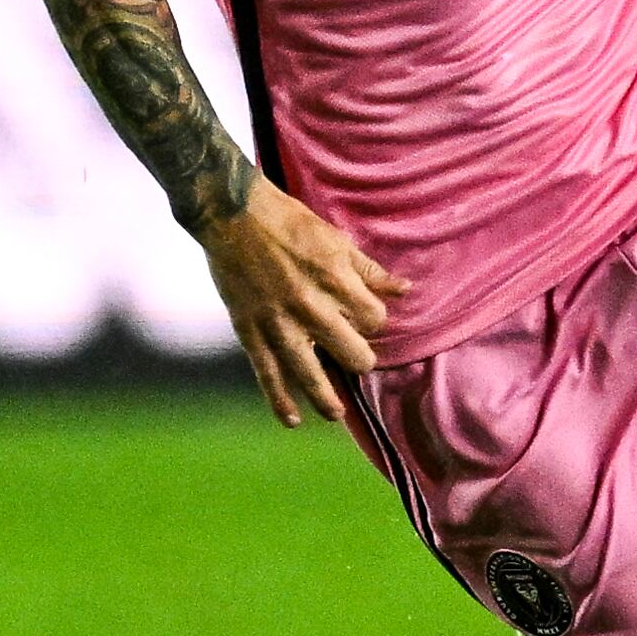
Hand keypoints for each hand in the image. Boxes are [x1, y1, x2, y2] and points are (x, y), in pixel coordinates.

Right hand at [197, 182, 407, 427]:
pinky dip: (279, 401)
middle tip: (353, 356)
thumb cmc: (288, 221)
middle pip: (354, 354)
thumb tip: (405, 290)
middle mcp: (313, 308)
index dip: (373, 320)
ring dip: (327, 400)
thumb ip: (369, 271)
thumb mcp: (335, 239)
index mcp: (337, 280)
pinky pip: (268, 375)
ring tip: (335, 414)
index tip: (363, 316)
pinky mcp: (251, 332)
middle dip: (358, 357)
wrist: (232, 214)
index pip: (374, 320)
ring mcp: (280, 324)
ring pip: (312, 376)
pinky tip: (292, 420)